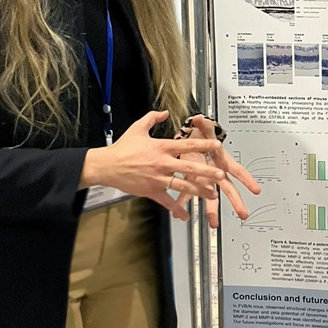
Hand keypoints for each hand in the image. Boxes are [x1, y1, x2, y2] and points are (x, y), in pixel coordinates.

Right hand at [79, 110, 224, 220]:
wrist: (106, 166)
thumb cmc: (122, 148)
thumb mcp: (138, 128)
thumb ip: (152, 118)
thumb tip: (164, 112)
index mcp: (162, 147)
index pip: (187, 145)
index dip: (204, 145)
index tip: (217, 146)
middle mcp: (162, 163)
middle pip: (189, 168)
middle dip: (207, 172)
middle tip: (221, 175)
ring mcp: (158, 178)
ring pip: (182, 186)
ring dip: (198, 191)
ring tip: (212, 194)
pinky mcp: (151, 191)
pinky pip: (167, 202)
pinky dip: (177, 210)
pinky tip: (185, 215)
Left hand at [178, 115, 260, 227]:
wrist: (188, 137)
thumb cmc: (200, 134)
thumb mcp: (203, 127)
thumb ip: (202, 124)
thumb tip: (200, 118)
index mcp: (221, 160)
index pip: (237, 170)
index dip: (247, 179)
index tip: (256, 190)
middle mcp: (215, 172)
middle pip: (228, 189)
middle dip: (236, 202)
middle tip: (243, 214)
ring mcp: (204, 178)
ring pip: (210, 196)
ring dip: (211, 210)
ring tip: (213, 224)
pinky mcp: (191, 180)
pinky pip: (188, 194)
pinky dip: (183, 203)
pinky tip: (180, 213)